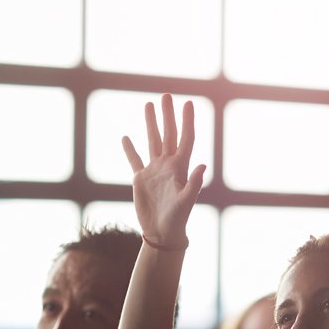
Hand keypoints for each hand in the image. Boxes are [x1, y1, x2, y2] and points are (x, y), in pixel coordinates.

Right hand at [122, 93, 205, 248]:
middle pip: (168, 134)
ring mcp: (154, 171)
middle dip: (167, 114)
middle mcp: (167, 165)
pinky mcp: (140, 179)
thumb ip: (194, 184)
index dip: (187, 121)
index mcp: (180, 167)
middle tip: (166, 95)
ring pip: (152, 141)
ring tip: (148, 105)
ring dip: (151, 124)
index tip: (188, 103)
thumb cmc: (177, 219)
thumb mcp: (187, 201)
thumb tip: (202, 166)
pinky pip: (135, 160)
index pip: (185, 138)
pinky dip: (130, 149)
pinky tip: (126, 137)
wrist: (162, 233)